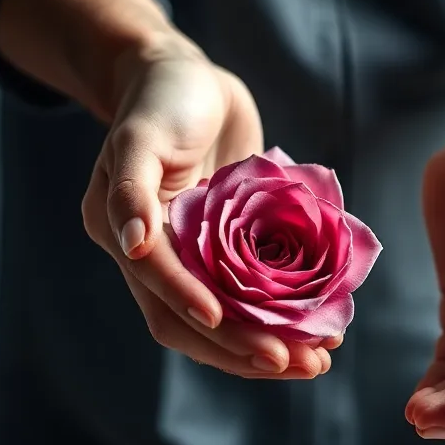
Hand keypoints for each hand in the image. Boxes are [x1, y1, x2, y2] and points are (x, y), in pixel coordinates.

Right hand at [81, 35, 334, 378]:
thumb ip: (130, 185)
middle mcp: (154, 260)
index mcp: (122, 236)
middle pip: (191, 324)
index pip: (158, 291)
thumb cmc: (165, 95)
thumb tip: (133, 243)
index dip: (197, 312)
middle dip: (244, 349)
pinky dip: (282, 319)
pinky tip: (322, 331)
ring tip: (319, 361)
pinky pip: (251, 299)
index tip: (243, 333)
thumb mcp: (143, 131)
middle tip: (301, 365)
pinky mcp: (226, 258)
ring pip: (224, 323)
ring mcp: (191, 263)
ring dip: (269, 345)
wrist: (192, 79)